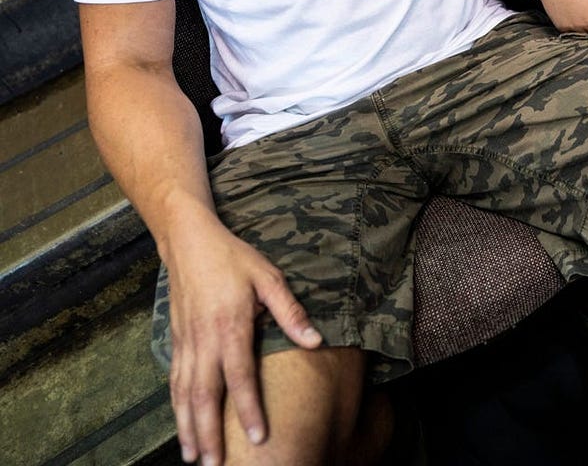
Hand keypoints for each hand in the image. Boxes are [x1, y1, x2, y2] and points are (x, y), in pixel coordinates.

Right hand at [166, 216, 321, 464]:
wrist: (188, 241)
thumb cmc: (233, 258)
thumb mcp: (269, 276)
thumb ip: (290, 311)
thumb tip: (315, 340)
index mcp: (230, 325)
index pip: (239, 375)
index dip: (248, 408)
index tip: (258, 437)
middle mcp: (204, 339)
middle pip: (205, 395)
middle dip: (210, 433)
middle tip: (216, 465)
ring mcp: (186, 342)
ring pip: (184, 394)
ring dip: (189, 428)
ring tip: (195, 458)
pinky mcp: (176, 341)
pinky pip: (174, 382)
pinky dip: (176, 409)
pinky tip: (183, 426)